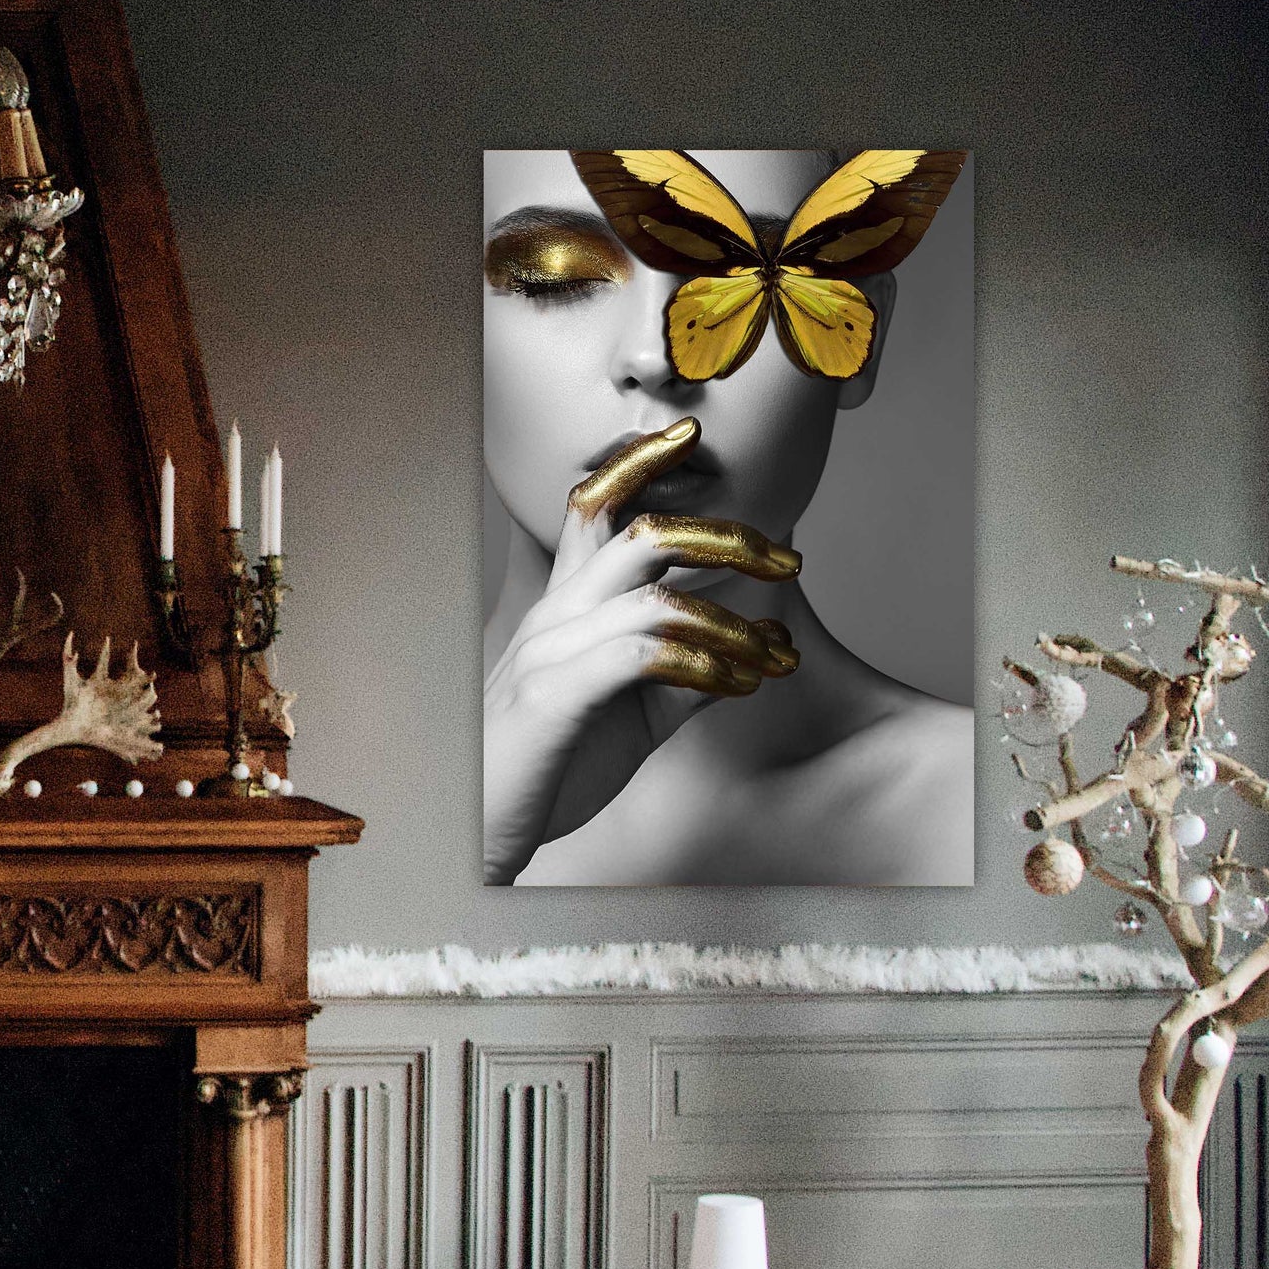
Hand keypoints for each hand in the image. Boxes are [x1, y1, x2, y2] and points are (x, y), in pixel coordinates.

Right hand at [483, 418, 800, 883]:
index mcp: (565, 610)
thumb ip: (685, 676)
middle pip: (643, 536)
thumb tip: (755, 650)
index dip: (640, 463)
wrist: (478, 834)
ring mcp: (550, 653)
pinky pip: (643, 656)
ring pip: (654, 597)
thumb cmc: (548, 767)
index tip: (692, 435)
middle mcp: (554, 617)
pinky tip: (739, 686)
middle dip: (728, 538)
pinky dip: (705, 664)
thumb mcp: (631, 717)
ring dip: (734, 623)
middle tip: (789, 561)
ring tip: (774, 654)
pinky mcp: (555, 698)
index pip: (594, 509)